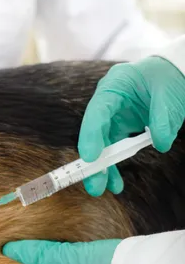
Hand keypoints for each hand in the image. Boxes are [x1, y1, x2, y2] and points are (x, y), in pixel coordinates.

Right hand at [79, 56, 184, 195]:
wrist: (172, 74)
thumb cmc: (167, 77)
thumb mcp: (169, 94)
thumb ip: (163, 118)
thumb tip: (160, 144)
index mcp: (114, 86)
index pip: (97, 112)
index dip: (91, 135)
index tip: (90, 158)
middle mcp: (107, 103)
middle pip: (94, 134)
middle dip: (93, 161)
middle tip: (94, 184)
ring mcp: (112, 117)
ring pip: (101, 146)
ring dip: (102, 168)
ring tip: (102, 188)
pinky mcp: (119, 128)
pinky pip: (113, 150)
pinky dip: (113, 165)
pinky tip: (115, 182)